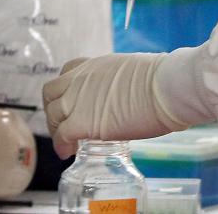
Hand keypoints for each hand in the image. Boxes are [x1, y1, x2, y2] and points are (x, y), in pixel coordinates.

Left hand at [42, 54, 184, 158]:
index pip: (67, 71)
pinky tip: (68, 153)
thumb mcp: (135, 71)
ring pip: (52, 115)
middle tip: (64, 125)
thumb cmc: (163, 80)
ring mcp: (79, 99)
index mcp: (96, 65)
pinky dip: (61, 146)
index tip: (71, 101)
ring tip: (66, 144)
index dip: (64, 88)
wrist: (167, 87)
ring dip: (55, 130)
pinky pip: (61, 136)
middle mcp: (82, 78)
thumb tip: (132, 93)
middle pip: (51, 93)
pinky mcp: (83, 122)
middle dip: (54, 109)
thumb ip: (123, 81)